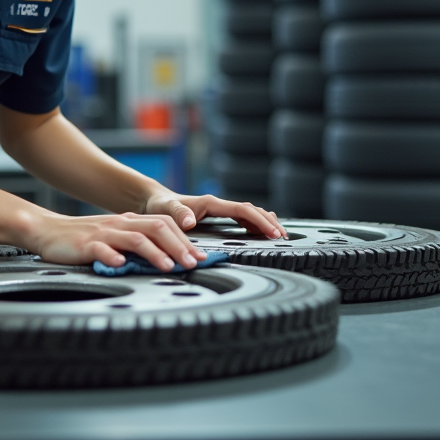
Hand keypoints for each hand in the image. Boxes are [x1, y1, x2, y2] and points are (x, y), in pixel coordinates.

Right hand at [24, 211, 208, 271]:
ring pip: (135, 239)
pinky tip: (121, 265)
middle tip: (192, 264)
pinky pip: (102, 250)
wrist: (49, 231)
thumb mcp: (116, 238)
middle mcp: (121, 224)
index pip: (166, 225)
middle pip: (157, 228)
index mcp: (130, 221)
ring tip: (167, 266)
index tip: (201, 257)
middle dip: (178, 246)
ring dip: (155, 253)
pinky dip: (113, 257)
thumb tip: (170, 260)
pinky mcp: (85, 245)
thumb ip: (139, 245)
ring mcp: (104, 234)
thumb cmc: (85, 239)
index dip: (186, 240)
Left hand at [143, 192, 287, 239]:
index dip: (260, 220)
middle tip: (284, 237)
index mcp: (211, 203)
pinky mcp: (219, 215)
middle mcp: (219, 204)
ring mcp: (220, 209)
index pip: (243, 210)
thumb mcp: (166, 211)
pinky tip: (263, 232)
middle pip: (252, 210)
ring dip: (266, 222)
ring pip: (250, 213)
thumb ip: (179, 214)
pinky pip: (243, 218)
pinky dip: (256, 223)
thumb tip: (191, 221)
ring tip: (280, 235)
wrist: (155, 201)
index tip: (273, 232)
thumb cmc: (160, 207)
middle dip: (269, 222)